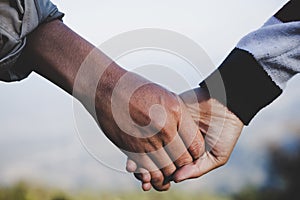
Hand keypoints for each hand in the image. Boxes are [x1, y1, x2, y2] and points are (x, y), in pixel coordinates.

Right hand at [20, 20, 203, 190]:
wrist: (105, 89)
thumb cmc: (135, 89)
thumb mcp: (163, 96)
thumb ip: (178, 117)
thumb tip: (187, 137)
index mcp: (176, 111)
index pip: (197, 145)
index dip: (196, 153)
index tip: (190, 154)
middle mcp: (165, 126)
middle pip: (184, 160)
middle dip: (183, 165)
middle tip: (179, 164)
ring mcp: (147, 139)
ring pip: (168, 169)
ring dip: (168, 172)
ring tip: (167, 168)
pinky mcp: (132, 150)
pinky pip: (149, 171)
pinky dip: (153, 175)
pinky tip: (153, 170)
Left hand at [128, 87, 243, 189]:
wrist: (228, 105)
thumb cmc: (226, 131)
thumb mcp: (217, 156)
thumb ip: (197, 169)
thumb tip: (175, 179)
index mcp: (183, 152)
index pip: (165, 167)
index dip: (155, 177)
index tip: (147, 184)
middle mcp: (173, 140)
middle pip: (153, 156)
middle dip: (143, 168)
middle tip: (140, 177)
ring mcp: (168, 127)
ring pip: (148, 141)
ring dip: (139, 153)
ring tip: (134, 166)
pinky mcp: (166, 113)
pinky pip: (150, 125)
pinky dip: (142, 135)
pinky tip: (137, 143)